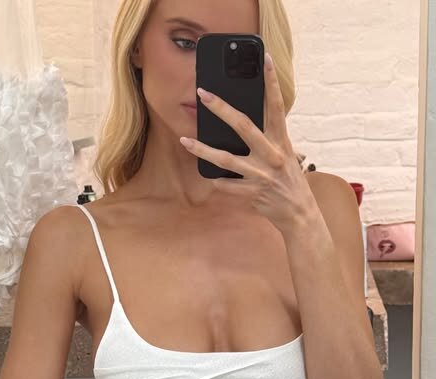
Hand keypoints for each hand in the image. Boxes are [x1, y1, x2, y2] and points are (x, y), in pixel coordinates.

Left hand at [180, 52, 314, 236]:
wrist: (299, 213)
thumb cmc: (289, 181)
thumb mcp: (284, 155)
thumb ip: (267, 140)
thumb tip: (241, 125)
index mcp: (281, 141)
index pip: (276, 106)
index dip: (271, 82)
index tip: (264, 59)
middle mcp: (272, 154)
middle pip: (243, 126)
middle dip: (221, 108)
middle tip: (203, 94)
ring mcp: (262, 173)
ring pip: (226, 158)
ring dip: (203, 150)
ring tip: (186, 141)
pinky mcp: (254, 192)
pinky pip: (228, 185)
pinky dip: (219, 182)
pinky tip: (212, 178)